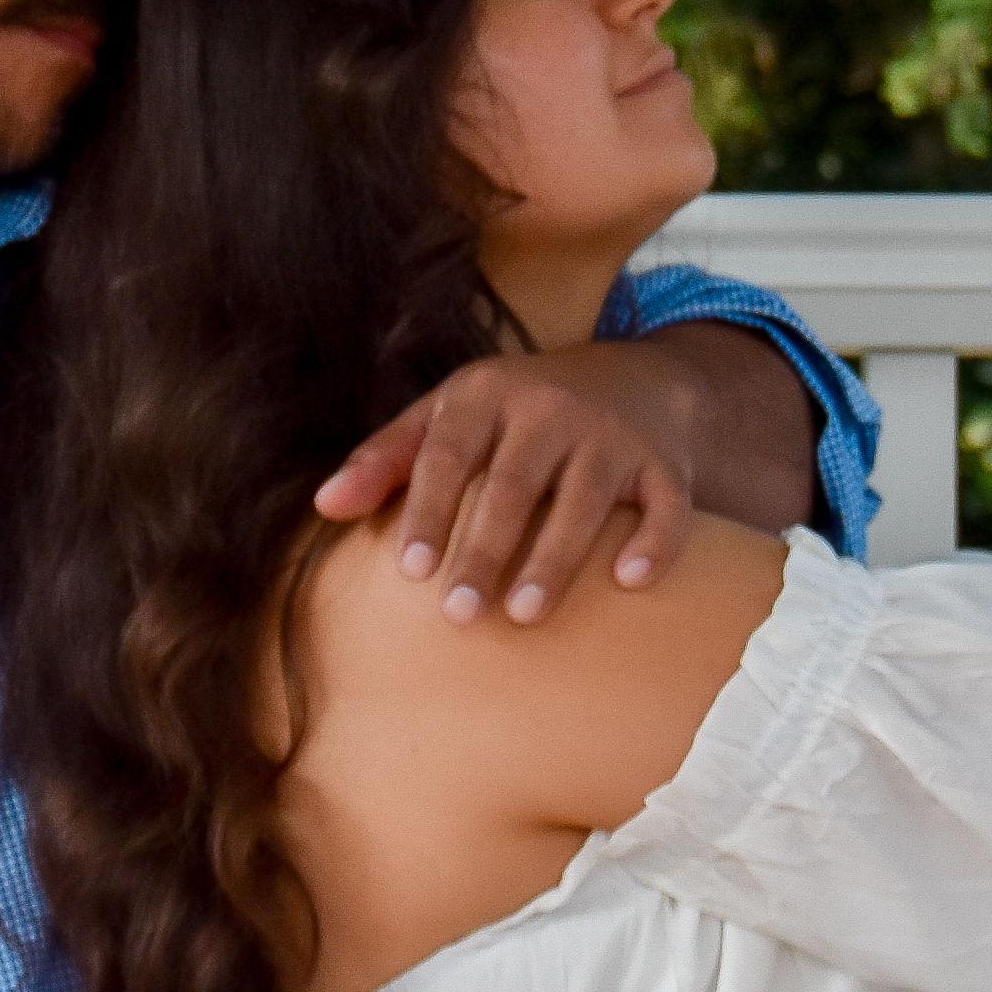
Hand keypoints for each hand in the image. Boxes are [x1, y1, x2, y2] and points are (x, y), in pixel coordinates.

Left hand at [313, 348, 694, 625]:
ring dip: (555, 557)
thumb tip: (325, 507)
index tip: (410, 571)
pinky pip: (666, 504)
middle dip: (485, 550)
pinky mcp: (665, 462)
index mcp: (487, 394)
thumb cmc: (517, 411)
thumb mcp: (450, 415)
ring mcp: (612, 435)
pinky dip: (653, 541)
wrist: (635, 377)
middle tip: (460, 615)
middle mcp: (551, 408)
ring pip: (584, 498)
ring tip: (524, 614)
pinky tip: (630, 580)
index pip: (449, 454)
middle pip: (512, 484)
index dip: (428, 510)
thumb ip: (388, 458)